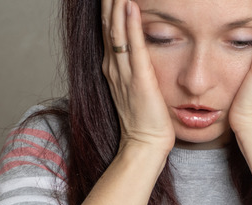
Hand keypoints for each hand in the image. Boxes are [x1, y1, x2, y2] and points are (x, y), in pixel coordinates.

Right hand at [101, 0, 175, 152]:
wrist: (144, 144)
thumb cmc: (144, 120)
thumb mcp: (136, 88)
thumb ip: (134, 69)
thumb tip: (139, 55)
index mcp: (113, 68)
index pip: (108, 30)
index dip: (108, 8)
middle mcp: (113, 67)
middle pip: (108, 25)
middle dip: (107, 2)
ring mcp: (123, 73)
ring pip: (116, 31)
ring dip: (115, 5)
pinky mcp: (139, 80)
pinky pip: (133, 47)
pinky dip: (131, 25)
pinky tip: (130, 6)